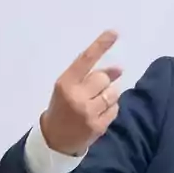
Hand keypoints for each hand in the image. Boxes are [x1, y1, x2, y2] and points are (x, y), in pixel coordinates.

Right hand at [40, 30, 123, 155]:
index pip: (86, 59)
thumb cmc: (61, 108)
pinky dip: (110, 109)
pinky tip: (98, 113)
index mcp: (65, 83)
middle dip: (104, 81)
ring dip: (109, 95)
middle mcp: (77, 97)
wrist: (55, 139)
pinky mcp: (98, 126)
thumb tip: (118, 69)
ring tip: (96, 103)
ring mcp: (88, 113)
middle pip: (103, 78)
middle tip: (94, 90)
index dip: (100, 45)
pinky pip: (115, 109)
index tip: (114, 32)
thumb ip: (88, 76)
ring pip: (113, 93)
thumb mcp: (66, 88)